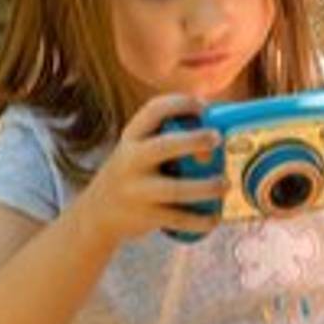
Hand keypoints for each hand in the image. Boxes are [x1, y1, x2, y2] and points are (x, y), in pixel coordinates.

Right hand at [73, 94, 227, 248]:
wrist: (97, 214)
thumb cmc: (134, 172)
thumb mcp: (138, 147)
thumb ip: (168, 135)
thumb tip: (222, 118)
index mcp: (132, 137)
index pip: (153, 111)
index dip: (181, 104)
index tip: (204, 106)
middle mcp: (131, 160)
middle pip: (164, 146)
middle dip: (195, 140)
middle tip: (217, 138)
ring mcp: (137, 191)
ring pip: (176, 189)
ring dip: (206, 187)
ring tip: (226, 183)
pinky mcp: (145, 217)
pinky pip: (178, 219)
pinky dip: (201, 220)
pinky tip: (216, 217)